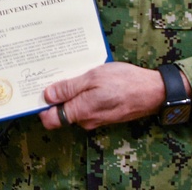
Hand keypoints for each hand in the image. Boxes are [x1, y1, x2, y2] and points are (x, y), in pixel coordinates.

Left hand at [39, 62, 169, 130]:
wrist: (154, 91)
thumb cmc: (125, 82)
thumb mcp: (93, 78)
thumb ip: (69, 88)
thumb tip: (47, 95)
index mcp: (81, 112)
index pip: (50, 120)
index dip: (41, 106)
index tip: (37, 89)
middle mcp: (86, 120)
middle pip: (60, 111)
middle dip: (55, 95)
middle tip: (54, 73)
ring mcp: (96, 118)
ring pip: (74, 106)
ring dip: (71, 91)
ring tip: (73, 72)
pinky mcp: (104, 113)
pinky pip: (86, 104)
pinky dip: (83, 93)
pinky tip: (87, 78)